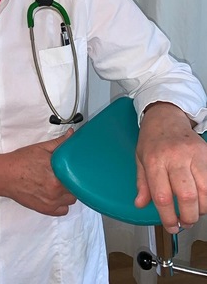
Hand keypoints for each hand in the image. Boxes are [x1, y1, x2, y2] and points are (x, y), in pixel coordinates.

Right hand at [0, 129, 76, 215]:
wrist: (4, 175)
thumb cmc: (20, 162)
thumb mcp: (41, 148)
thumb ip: (59, 143)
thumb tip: (71, 135)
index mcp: (56, 175)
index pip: (79, 176)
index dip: (79, 171)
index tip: (76, 168)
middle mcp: (55, 191)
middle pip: (76, 188)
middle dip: (73, 180)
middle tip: (66, 174)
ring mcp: (50, 203)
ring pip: (71, 200)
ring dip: (68, 192)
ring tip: (60, 183)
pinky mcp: (45, 210)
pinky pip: (63, 210)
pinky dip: (62, 204)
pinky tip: (56, 194)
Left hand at [135, 102, 206, 232]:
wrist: (166, 115)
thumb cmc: (152, 138)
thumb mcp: (140, 158)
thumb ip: (142, 183)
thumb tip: (140, 204)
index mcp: (154, 160)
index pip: (162, 196)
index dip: (168, 217)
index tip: (171, 226)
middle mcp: (174, 157)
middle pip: (187, 196)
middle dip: (188, 217)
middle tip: (185, 222)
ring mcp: (193, 154)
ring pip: (205, 190)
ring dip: (202, 208)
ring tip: (195, 211)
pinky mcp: (206, 153)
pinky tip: (202, 198)